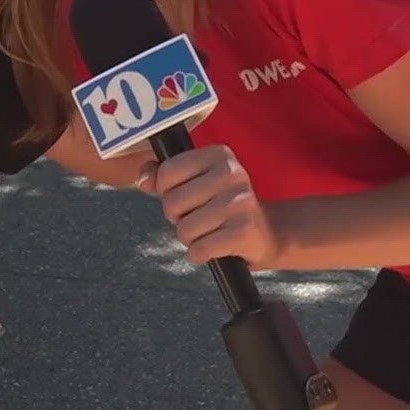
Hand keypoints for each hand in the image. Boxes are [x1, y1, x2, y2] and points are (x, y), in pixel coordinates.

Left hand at [138, 144, 279, 267]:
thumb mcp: (194, 182)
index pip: (167, 172)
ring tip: (210, 231)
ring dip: (191, 238)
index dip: (167, 191)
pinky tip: (215, 247)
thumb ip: (163, 175)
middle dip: (179, 218)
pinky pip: (199, 249)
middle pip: (172, 203)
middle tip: (200, 217)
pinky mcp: (244, 231)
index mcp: (218, 154)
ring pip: (184, 230)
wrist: (266, 232)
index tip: (186, 196)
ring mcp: (240, 202)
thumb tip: (143, 180)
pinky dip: (200, 254)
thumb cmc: (221, 205)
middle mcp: (232, 173)